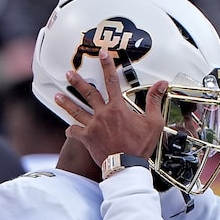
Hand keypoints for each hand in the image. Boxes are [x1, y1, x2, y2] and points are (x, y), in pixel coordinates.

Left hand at [54, 47, 167, 166]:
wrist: (126, 166)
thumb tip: (161, 84)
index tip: (101, 53)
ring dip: (66, 102)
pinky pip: (75, 132)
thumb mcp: (153, 122)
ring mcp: (92, 126)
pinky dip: (71, 131)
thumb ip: (154, 101)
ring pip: (76, 111)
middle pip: (88, 94)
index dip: (107, 65)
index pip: (112, 81)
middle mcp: (102, 114)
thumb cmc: (140, 145)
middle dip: (78, 82)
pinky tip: (68, 130)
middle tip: (68, 73)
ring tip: (57, 95)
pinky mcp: (87, 139)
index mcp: (117, 108)